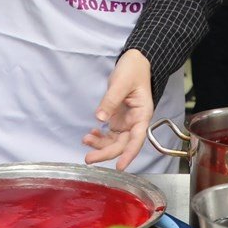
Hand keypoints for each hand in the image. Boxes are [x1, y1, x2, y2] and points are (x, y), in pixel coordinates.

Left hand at [83, 50, 154, 170]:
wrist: (135, 61)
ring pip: (114, 141)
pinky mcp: (118, 119)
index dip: (129, 154)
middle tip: (88, 158)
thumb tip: (100, 118)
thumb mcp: (121, 83)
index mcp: (142, 115)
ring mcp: (126, 122)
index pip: (137, 139)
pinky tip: (90, 134)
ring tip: (85, 140)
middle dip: (106, 153)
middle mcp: (135, 122)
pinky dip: (99, 137)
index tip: (120, 166)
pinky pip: (109, 134)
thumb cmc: (134, 70)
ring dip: (100, 145)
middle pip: (122, 144)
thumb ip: (111, 101)